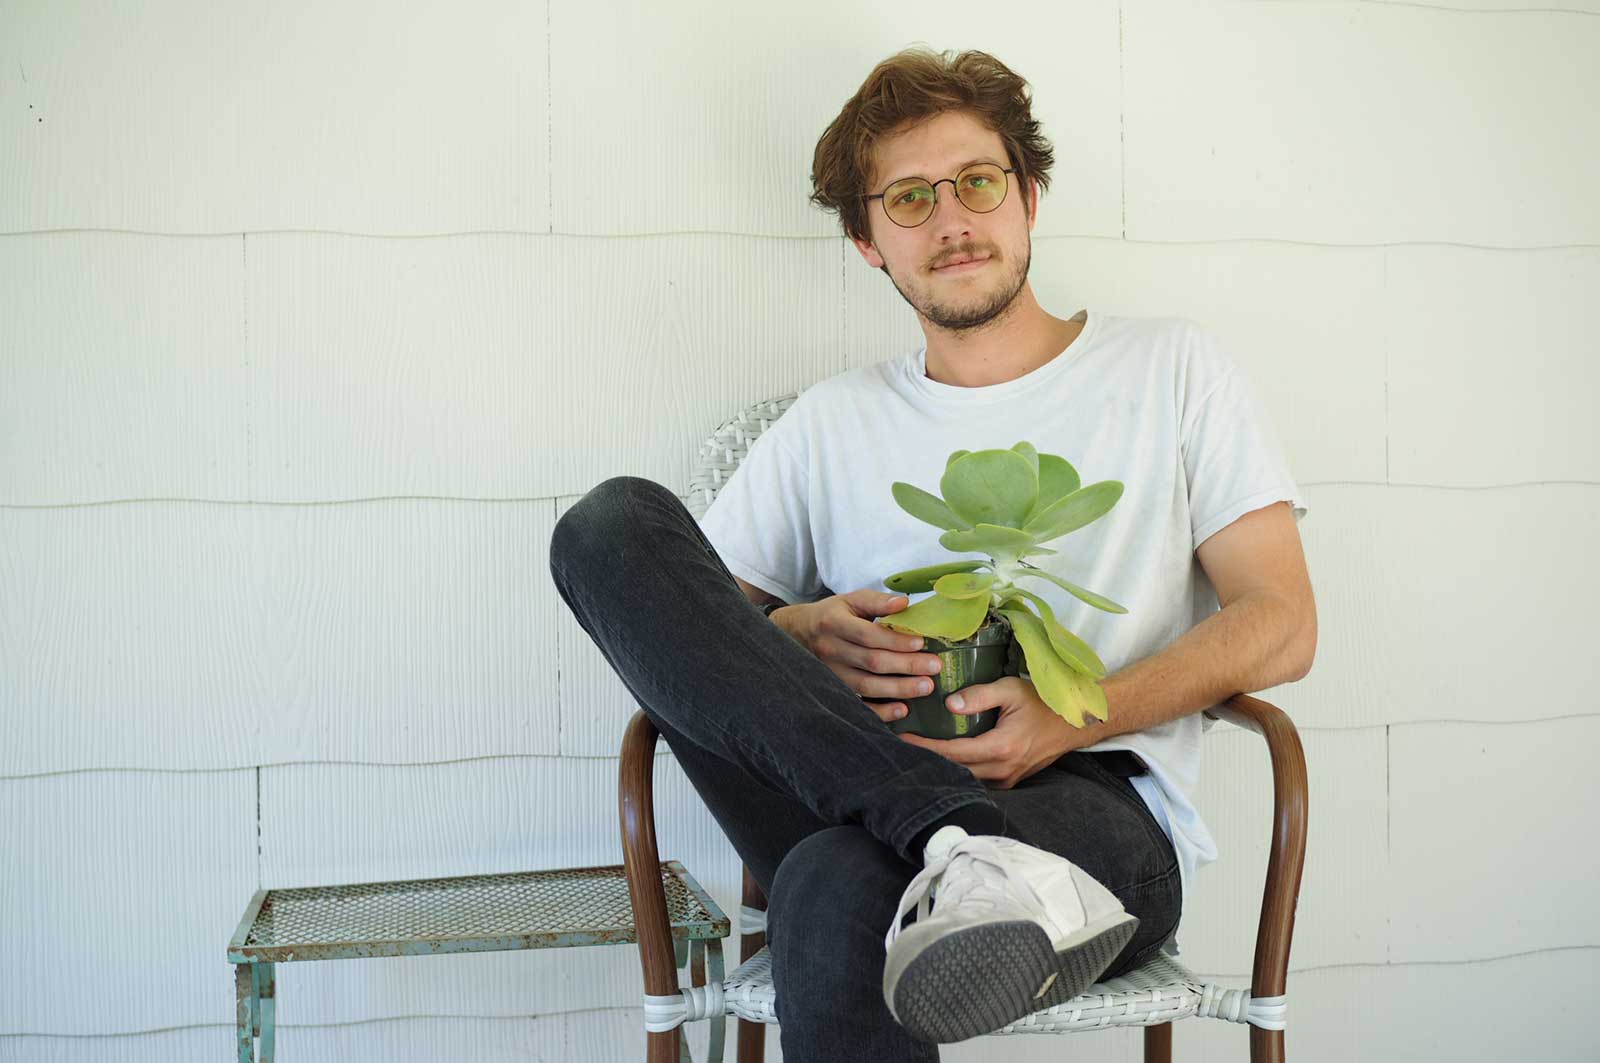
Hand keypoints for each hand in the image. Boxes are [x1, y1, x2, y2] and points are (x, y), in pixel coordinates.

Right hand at [776, 588, 945, 724]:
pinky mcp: (834, 690)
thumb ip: (877, 601)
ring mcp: (831, 674)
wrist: (799, 634)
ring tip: (925, 687)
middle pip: (871, 662)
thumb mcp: (850, 600)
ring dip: (898, 689)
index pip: (869, 635)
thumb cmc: (833, 615)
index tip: (921, 643)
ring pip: (866, 686)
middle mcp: (831, 651)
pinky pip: (858, 705)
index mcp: (835, 624)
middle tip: (934, 667)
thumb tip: (904, 603)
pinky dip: (880, 712)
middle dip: (906, 666)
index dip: (895, 640)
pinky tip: (902, 710)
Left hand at [897, 676, 1096, 788]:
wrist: (1075, 724)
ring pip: (965, 779)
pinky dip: (958, 770)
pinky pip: (977, 780)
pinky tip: (942, 758)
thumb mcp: (1012, 689)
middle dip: (927, 760)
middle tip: (900, 747)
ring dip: (941, 767)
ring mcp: (1007, 779)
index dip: (925, 748)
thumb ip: (980, 695)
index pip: (953, 753)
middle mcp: (1003, 770)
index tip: (902, 740)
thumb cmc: (1042, 703)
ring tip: (916, 753)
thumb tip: (949, 705)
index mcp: (1002, 748)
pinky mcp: (1010, 781)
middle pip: (955, 770)